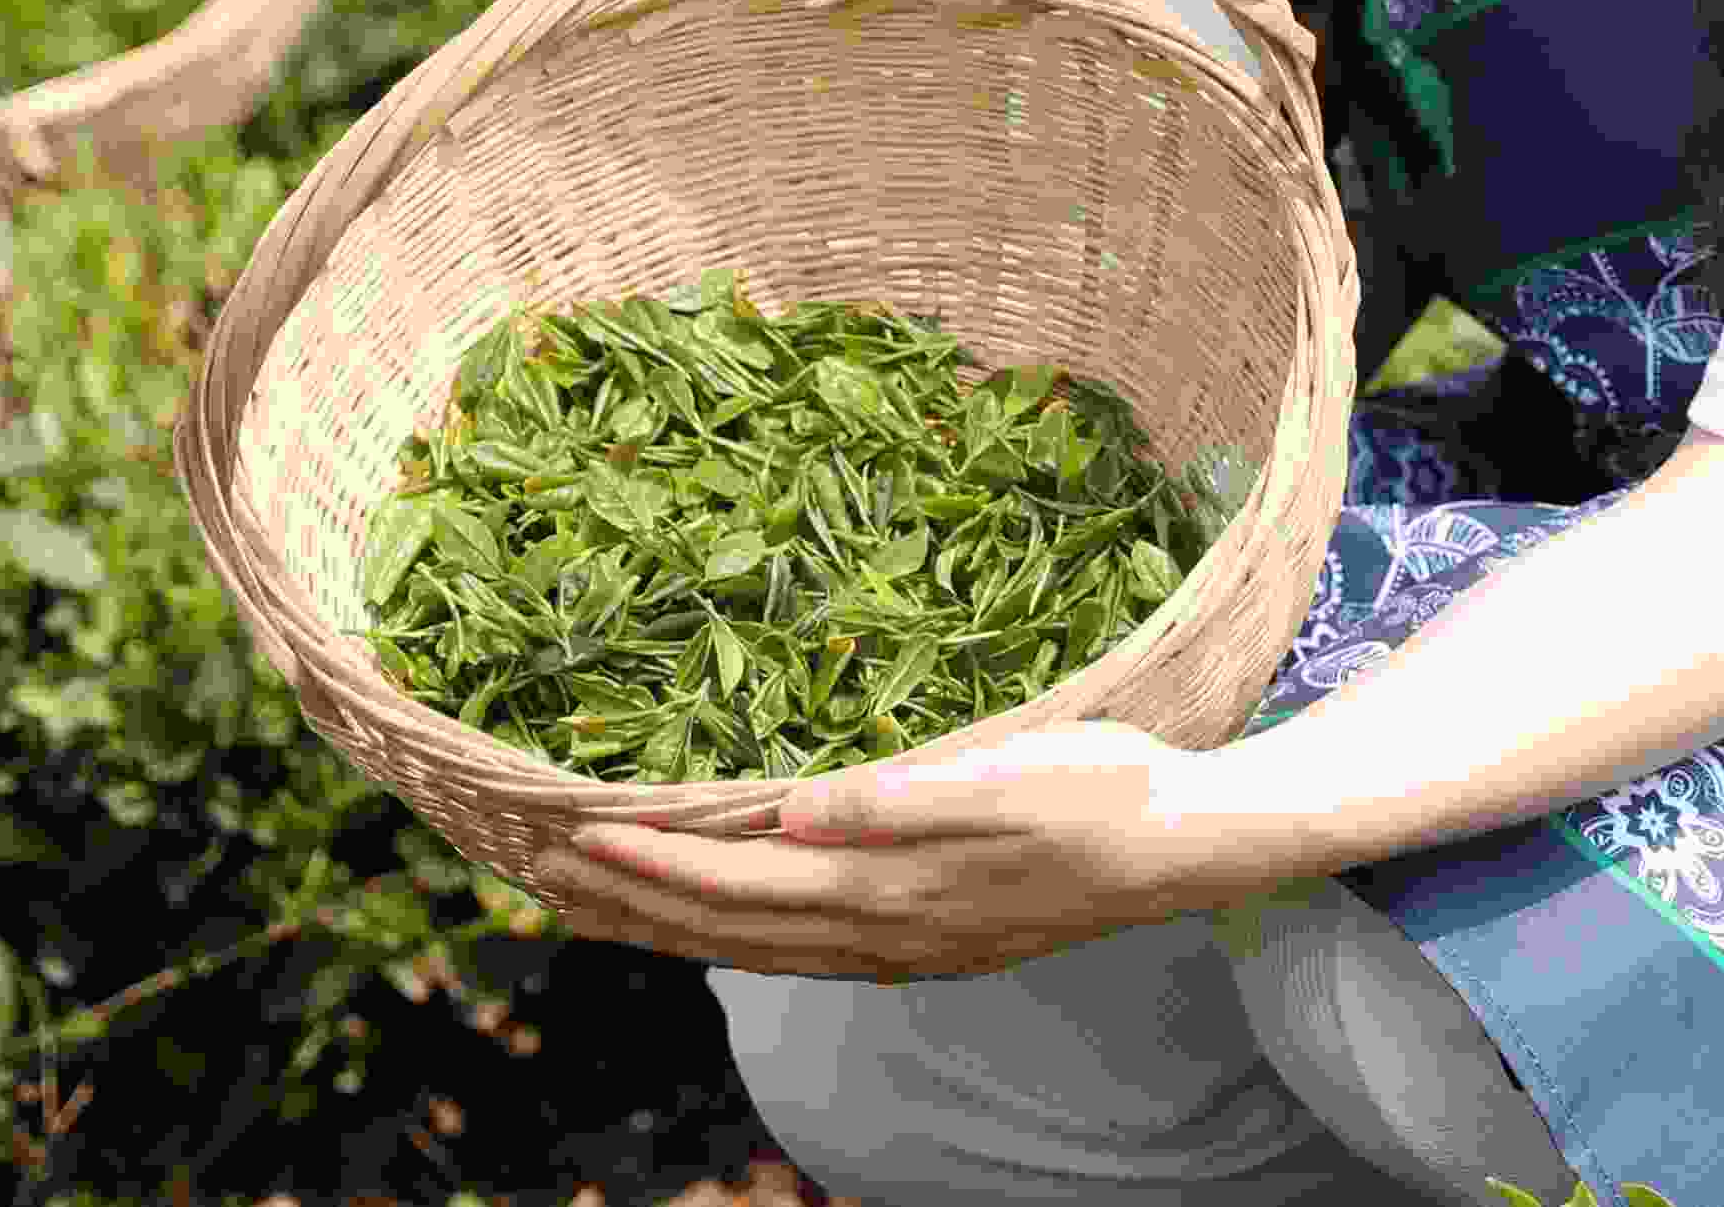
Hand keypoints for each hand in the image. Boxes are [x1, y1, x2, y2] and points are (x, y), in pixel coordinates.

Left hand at [509, 719, 1263, 984]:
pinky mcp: (926, 937)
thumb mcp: (1011, 776)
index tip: (570, 830)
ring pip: (754, 946)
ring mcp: (905, 945)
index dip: (650, 861)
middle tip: (532, 867)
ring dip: (664, 923)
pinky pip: (797, 946)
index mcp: (892, 889)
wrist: (1190, 846)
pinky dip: (730, 932)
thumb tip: (792, 816)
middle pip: (725, 929)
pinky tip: (709, 916)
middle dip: (625, 900)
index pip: (737, 885)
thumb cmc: (1107, 788)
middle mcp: (884, 932)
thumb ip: (900, 801)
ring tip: (589, 894)